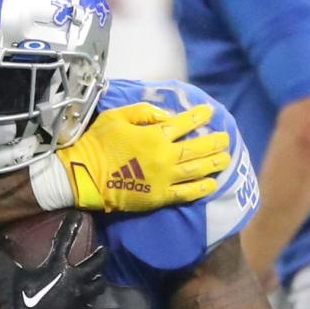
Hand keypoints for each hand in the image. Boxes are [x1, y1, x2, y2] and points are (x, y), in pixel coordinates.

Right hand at [0, 212, 105, 308]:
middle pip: (96, 263)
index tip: (78, 215)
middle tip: (103, 250)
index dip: (71, 226)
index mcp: (58, 266)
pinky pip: (90, 308)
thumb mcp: (7, 274)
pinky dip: (89, 305)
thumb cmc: (17, 300)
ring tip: (97, 278)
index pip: (66, 240)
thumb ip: (4, 254)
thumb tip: (1, 238)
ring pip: (99, 286)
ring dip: (98, 280)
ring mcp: (80, 299)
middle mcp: (75, 279)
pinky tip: (87, 305)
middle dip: (101, 255)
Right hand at [49, 103, 229, 212]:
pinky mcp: (159, 196)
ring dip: (214, 163)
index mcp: (154, 134)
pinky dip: (201, 188)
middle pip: (197, 147)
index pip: (184, 123)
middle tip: (226, 139)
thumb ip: (144, 112)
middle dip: (214, 142)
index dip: (199, 117)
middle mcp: (165, 155)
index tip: (209, 112)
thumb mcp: (116, 116)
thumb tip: (167, 116)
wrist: (83, 176)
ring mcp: (164, 177)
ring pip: (197, 169)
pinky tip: (212, 184)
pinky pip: (186, 193)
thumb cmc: (96, 144)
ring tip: (226, 158)